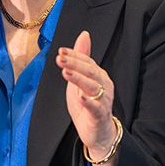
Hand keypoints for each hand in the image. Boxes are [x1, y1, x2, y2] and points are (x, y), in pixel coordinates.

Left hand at [56, 31, 118, 165]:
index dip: (75, 55)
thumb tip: (84, 34)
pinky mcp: (100, 116)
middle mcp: (104, 86)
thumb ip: (82, 57)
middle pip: (90, 72)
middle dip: (75, 64)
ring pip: (93, 87)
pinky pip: (96, 108)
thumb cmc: (88, 102)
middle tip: (60, 58)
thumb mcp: (81, 78)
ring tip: (66, 73)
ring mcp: (104, 101)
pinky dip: (89, 102)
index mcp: (99, 75)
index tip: (60, 51)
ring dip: (79, 79)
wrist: (97, 131)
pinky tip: (81, 97)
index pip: (87, 62)